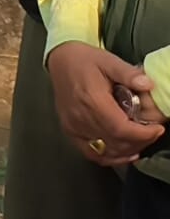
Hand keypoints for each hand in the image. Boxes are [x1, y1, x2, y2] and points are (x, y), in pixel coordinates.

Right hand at [48, 42, 163, 164]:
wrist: (60, 61)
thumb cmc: (85, 60)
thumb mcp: (109, 60)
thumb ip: (128, 73)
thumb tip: (148, 85)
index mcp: (91, 99)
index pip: (120, 128)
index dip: (142, 134)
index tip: (157, 129)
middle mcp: (80, 117)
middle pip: (116, 143)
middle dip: (140, 142)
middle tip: (153, 132)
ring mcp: (73, 126)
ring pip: (106, 151)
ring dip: (128, 150)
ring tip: (141, 139)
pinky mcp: (70, 131)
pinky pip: (91, 153)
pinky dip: (110, 158)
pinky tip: (124, 153)